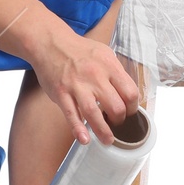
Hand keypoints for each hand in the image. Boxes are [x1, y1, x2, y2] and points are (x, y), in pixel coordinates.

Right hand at [28, 25, 138, 145]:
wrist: (50, 43)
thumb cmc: (79, 50)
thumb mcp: (104, 54)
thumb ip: (116, 73)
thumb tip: (128, 93)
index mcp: (109, 66)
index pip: (130, 92)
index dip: (133, 107)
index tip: (129, 112)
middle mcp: (95, 76)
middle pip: (116, 106)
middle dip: (119, 120)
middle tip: (116, 123)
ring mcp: (77, 86)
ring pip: (94, 114)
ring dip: (103, 131)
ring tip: (107, 141)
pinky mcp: (61, 93)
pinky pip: (71, 114)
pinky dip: (78, 129)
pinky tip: (85, 139)